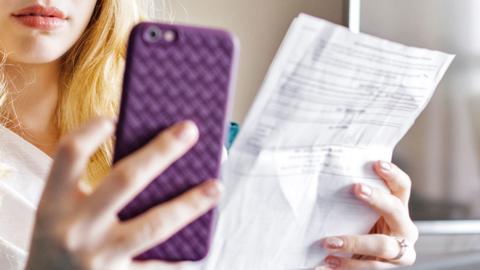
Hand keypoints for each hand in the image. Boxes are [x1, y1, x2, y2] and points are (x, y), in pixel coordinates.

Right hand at [26, 118, 221, 269]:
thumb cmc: (56, 246)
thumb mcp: (57, 215)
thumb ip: (89, 189)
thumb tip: (149, 158)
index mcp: (53, 205)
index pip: (70, 153)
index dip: (92, 129)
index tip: (115, 118)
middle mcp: (74, 229)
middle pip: (126, 179)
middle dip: (163, 151)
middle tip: (190, 130)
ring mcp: (97, 258)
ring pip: (154, 224)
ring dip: (190, 203)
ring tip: (215, 187)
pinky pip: (157, 266)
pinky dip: (180, 254)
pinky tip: (198, 239)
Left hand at [319, 161, 417, 268]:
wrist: (366, 259)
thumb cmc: (361, 227)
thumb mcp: (361, 213)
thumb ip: (354, 200)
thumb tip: (325, 178)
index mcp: (399, 208)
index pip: (402, 186)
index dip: (393, 174)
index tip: (378, 163)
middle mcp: (405, 228)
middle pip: (395, 210)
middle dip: (377, 199)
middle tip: (356, 188)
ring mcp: (400, 252)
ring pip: (382, 246)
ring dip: (354, 243)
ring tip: (329, 242)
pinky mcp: (387, 269)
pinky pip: (369, 267)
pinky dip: (346, 266)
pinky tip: (325, 263)